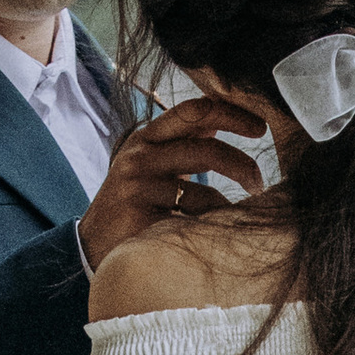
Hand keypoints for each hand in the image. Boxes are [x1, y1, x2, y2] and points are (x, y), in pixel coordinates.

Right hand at [79, 91, 279, 268]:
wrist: (94, 243)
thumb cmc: (134, 201)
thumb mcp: (152, 164)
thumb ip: (183, 142)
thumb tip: (220, 120)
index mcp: (147, 137)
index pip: (194, 110)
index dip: (232, 114)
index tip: (260, 127)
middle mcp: (140, 154)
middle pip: (205, 148)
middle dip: (241, 163)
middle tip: (259, 181)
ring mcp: (138, 184)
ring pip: (201, 190)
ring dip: (230, 203)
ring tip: (241, 214)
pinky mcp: (140, 213)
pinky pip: (190, 217)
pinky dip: (211, 224)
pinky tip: (216, 232)